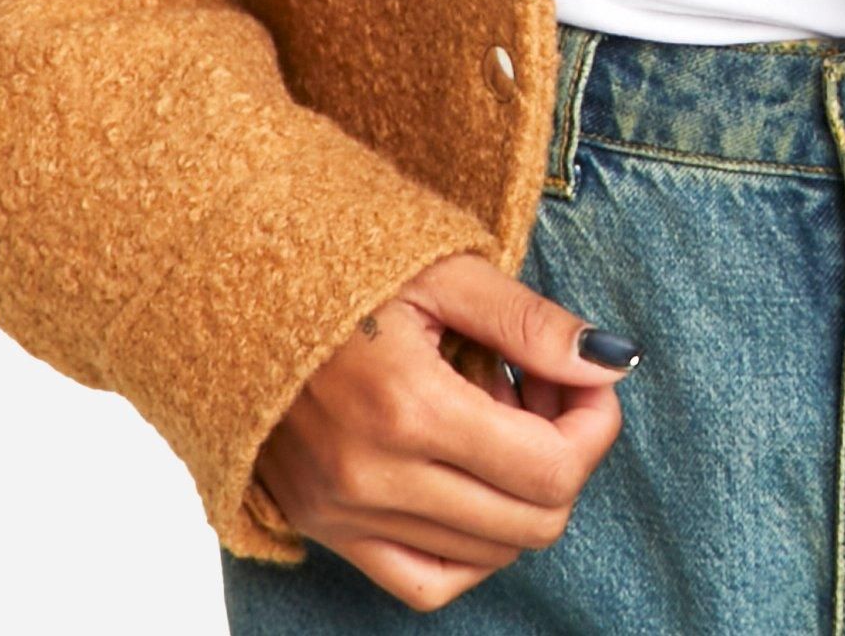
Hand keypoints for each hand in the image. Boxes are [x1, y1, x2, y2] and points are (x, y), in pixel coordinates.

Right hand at [251, 248, 640, 611]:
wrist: (230, 282)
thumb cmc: (343, 264)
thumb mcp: (444, 272)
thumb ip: (532, 324)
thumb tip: (614, 362)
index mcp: (408, 408)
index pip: (550, 470)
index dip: (594, 426)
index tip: (587, 380)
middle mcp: (373, 477)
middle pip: (531, 522)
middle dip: (565, 456)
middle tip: (543, 388)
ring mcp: (343, 513)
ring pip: (487, 556)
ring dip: (518, 495)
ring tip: (497, 416)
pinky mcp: (324, 528)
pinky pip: (424, 580)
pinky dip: (469, 547)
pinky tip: (471, 482)